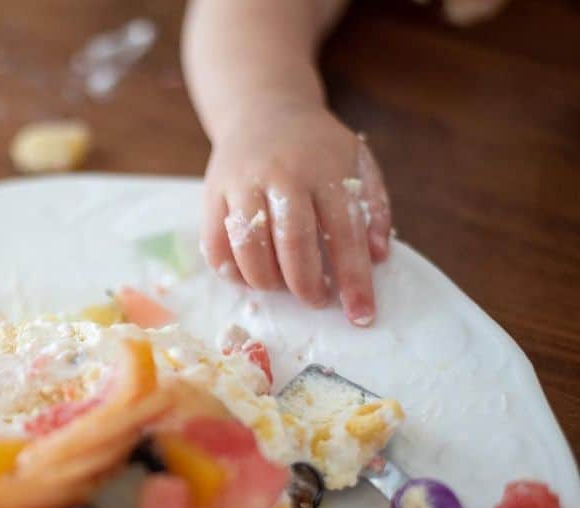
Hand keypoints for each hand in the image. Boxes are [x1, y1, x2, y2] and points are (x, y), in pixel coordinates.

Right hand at [200, 100, 391, 325]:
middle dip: (307, 285)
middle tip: (316, 299)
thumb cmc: (315, 146)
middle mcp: (282, 175)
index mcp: (325, 170)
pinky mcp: (213, 192)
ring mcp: (243, 183)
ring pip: (249, 247)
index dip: (354, 280)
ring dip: (266, 281)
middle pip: (293, 244)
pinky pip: (215, 243)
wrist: (262, 109)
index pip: (345, 235)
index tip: (361, 315)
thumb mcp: (357, 162)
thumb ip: (374, 208)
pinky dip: (230, 270)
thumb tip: (379, 257)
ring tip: (280, 286)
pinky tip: (247, 274)